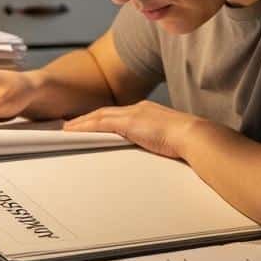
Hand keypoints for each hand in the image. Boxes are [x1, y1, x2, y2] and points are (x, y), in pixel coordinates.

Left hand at [63, 100, 205, 158]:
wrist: (194, 136)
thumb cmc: (187, 142)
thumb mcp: (168, 139)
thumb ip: (156, 142)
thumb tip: (155, 151)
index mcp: (147, 112)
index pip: (118, 114)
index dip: (102, 118)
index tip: (90, 124)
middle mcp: (138, 109)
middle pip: (105, 112)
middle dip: (87, 118)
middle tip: (70, 124)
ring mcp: (133, 114)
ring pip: (99, 116)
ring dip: (81, 122)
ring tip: (67, 129)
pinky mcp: (129, 123)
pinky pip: (101, 124)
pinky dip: (86, 126)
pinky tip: (75, 131)